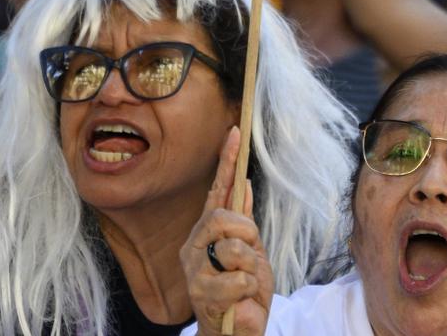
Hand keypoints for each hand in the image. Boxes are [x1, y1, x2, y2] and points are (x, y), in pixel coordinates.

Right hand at [183, 127, 270, 334]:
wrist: (236, 333)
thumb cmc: (242, 293)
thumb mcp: (252, 253)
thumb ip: (244, 223)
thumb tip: (244, 185)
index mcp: (206, 234)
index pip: (217, 192)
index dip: (226, 162)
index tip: (235, 132)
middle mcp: (194, 247)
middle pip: (224, 217)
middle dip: (246, 232)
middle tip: (250, 253)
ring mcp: (195, 270)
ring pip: (234, 248)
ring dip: (251, 266)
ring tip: (245, 282)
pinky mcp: (202, 293)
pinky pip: (239, 278)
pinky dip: (249, 289)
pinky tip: (240, 299)